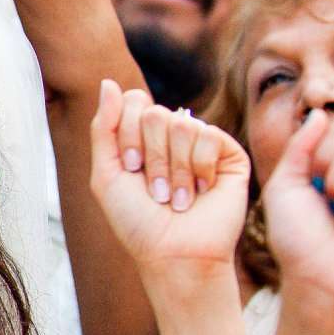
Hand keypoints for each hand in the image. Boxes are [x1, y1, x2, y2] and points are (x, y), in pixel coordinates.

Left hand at [89, 79, 249, 272]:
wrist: (174, 254)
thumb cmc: (137, 221)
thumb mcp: (106, 174)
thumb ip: (103, 127)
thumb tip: (107, 81)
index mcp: (143, 135)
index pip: (133, 100)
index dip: (128, 134)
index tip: (130, 169)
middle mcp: (172, 135)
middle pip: (156, 112)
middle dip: (150, 156)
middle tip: (154, 190)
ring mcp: (201, 143)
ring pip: (182, 124)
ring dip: (174, 169)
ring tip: (177, 197)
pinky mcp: (229, 154)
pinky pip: (209, 136)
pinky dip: (199, 168)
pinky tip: (202, 190)